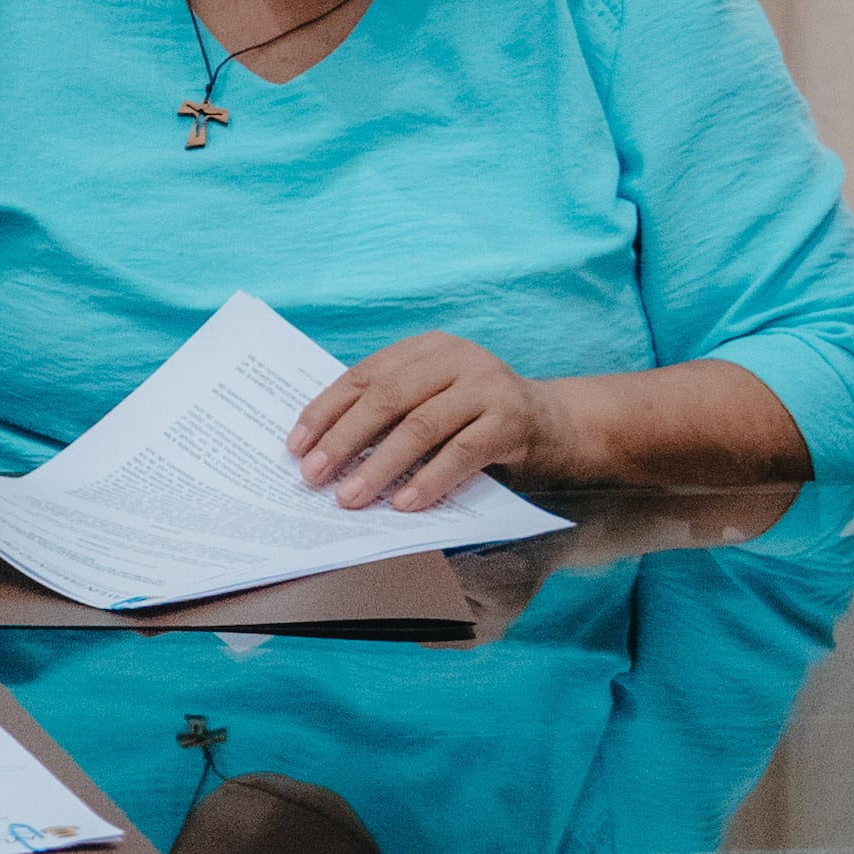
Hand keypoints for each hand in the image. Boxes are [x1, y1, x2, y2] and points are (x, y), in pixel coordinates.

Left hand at [290, 332, 569, 510]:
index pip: (363, 376)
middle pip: (386, 397)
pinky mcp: (513, 418)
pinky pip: (463, 452)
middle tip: (313, 476)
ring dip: (379, 466)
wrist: (559, 425)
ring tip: (350, 498)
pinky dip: (430, 479)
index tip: (294, 446)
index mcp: (426, 348)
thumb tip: (325, 453)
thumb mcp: (435, 402)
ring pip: (421, 425)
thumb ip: (393, 414)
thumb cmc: (480, 421)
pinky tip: (406, 504)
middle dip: (343, 439)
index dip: (326, 411)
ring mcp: (487, 385)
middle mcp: (455, 358)